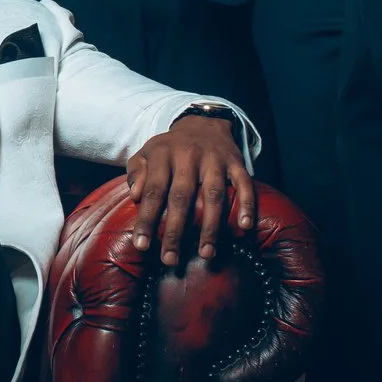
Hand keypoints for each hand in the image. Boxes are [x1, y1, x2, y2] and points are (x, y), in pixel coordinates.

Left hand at [123, 108, 255, 265]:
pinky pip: (244, 183)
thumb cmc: (169, 148)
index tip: (141, 245)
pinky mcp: (236, 162)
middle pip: (181, 197)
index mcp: (163, 154)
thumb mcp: (146, 152)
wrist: (202, 122)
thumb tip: (134, 195)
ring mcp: (214, 159)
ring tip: (206, 254)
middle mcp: (188, 156)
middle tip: (170, 259)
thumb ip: (136, 172)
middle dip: (175, 230)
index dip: (146, 218)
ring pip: (213, 194)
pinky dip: (246, 203)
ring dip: (210, 226)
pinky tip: (244, 226)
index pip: (152, 190)